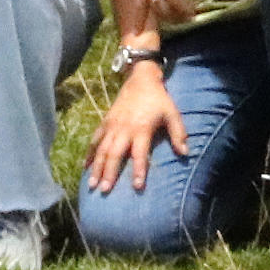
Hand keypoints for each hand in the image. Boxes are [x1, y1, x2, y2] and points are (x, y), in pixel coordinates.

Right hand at [82, 53, 187, 193]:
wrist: (141, 79)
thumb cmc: (159, 99)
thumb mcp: (172, 114)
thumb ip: (178, 134)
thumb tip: (185, 153)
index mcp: (141, 129)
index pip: (140, 154)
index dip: (139, 170)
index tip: (137, 187)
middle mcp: (124, 129)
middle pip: (114, 154)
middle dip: (108, 173)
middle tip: (104, 191)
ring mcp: (112, 126)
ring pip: (101, 149)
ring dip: (96, 167)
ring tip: (91, 184)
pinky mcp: (105, 122)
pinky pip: (94, 140)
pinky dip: (89, 153)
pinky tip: (84, 166)